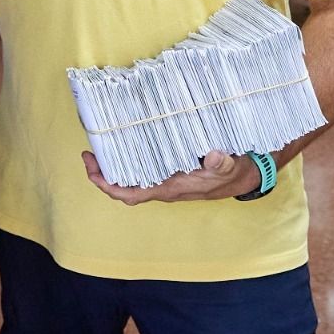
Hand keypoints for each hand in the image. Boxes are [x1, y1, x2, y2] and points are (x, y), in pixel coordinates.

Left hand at [83, 149, 257, 204]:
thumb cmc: (233, 175)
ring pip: (131, 176)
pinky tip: (125, 140)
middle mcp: (162, 185)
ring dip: (114, 164)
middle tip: (90, 152)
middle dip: (103, 172)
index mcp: (169, 189)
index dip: (107, 185)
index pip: (130, 194)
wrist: (243, 176)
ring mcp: (164, 178)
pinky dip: (130, 156)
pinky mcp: (169, 169)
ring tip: (101, 144)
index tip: (93, 169)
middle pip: (123, 185)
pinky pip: (143, 166)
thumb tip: (212, 156)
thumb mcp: (230, 167)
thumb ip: (221, 164)